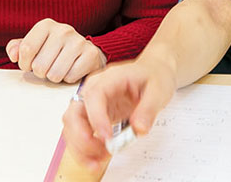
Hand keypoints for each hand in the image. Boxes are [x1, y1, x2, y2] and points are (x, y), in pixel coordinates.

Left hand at [6, 18, 106, 83]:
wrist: (84, 53)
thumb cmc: (54, 52)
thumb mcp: (34, 46)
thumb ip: (18, 48)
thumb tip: (13, 54)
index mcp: (46, 25)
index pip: (26, 49)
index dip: (25, 63)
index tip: (30, 64)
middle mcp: (64, 30)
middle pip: (39, 65)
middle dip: (41, 72)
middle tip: (48, 67)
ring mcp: (79, 41)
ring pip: (54, 74)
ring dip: (54, 77)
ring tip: (59, 68)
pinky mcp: (91, 54)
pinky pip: (70, 77)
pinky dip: (69, 79)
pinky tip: (72, 69)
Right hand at [62, 55, 175, 170]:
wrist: (154, 71)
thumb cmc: (154, 76)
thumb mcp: (158, 90)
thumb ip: (148, 110)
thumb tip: (139, 129)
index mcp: (111, 77)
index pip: (94, 96)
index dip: (96, 118)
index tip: (107, 137)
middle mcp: (95, 88)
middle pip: (74, 112)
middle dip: (82, 137)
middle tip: (101, 152)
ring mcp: (91, 102)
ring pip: (72, 126)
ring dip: (81, 147)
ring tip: (100, 159)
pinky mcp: (92, 115)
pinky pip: (79, 133)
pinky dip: (83, 148)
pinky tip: (97, 157)